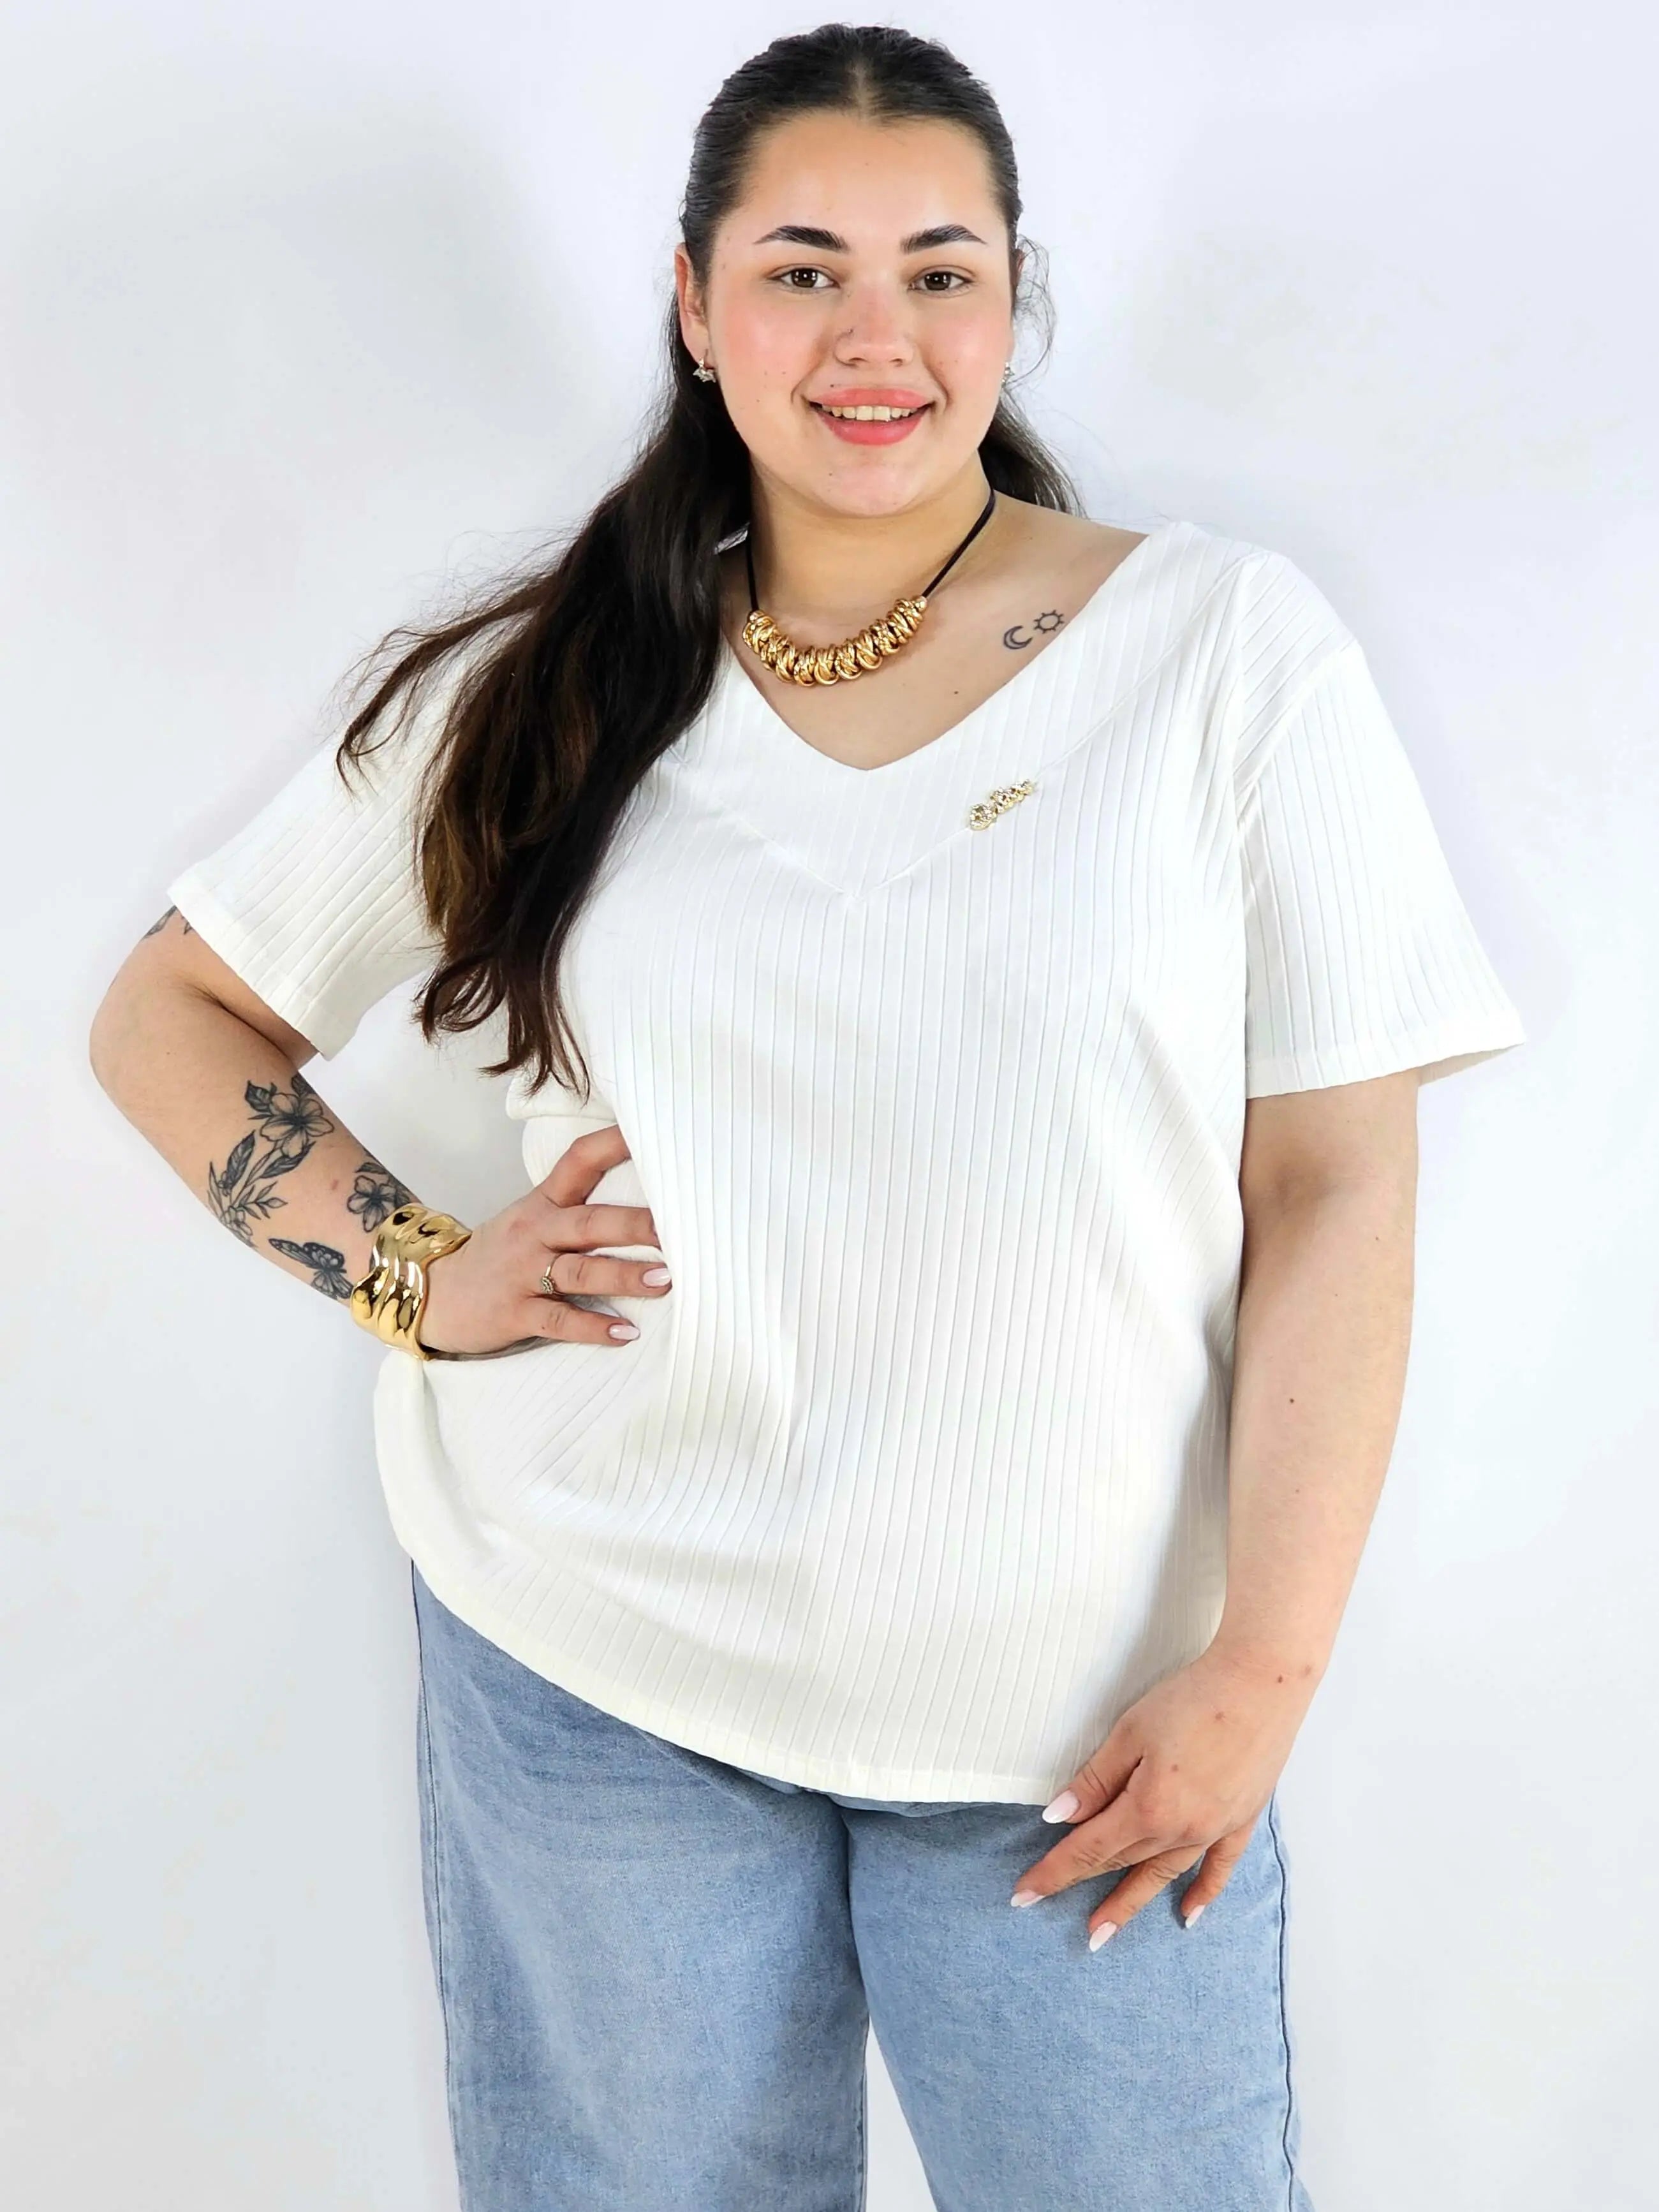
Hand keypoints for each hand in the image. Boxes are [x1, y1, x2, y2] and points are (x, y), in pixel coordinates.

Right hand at [416, 1123, 669, 1356]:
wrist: (431, 1292)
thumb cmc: (497, 1255)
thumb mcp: (529, 1219)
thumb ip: (576, 1209)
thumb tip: (649, 1203)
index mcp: (542, 1204)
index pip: (578, 1161)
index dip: (613, 1145)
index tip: (652, 1136)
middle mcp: (535, 1233)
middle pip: (590, 1222)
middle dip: (636, 1225)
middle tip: (678, 1229)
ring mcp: (523, 1273)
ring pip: (580, 1271)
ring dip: (624, 1275)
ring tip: (666, 1280)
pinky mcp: (515, 1313)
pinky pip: (559, 1320)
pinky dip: (594, 1327)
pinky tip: (626, 1332)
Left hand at [1008, 1642, 1320, 1947]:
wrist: (1262, 1682)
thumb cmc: (1193, 1698)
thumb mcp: (1131, 1732)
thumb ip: (1095, 1780)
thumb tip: (1057, 1817)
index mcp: (1149, 1808)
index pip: (1089, 1849)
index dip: (1054, 1872)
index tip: (1023, 1895)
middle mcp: (1182, 1830)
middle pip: (1121, 1860)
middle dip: (1080, 1883)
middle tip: (1044, 1905)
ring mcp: (1215, 1829)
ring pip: (1163, 1874)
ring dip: (1131, 1903)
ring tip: (1103, 1932)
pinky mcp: (1242, 1820)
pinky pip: (1219, 1867)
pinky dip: (1203, 1893)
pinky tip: (1188, 1915)